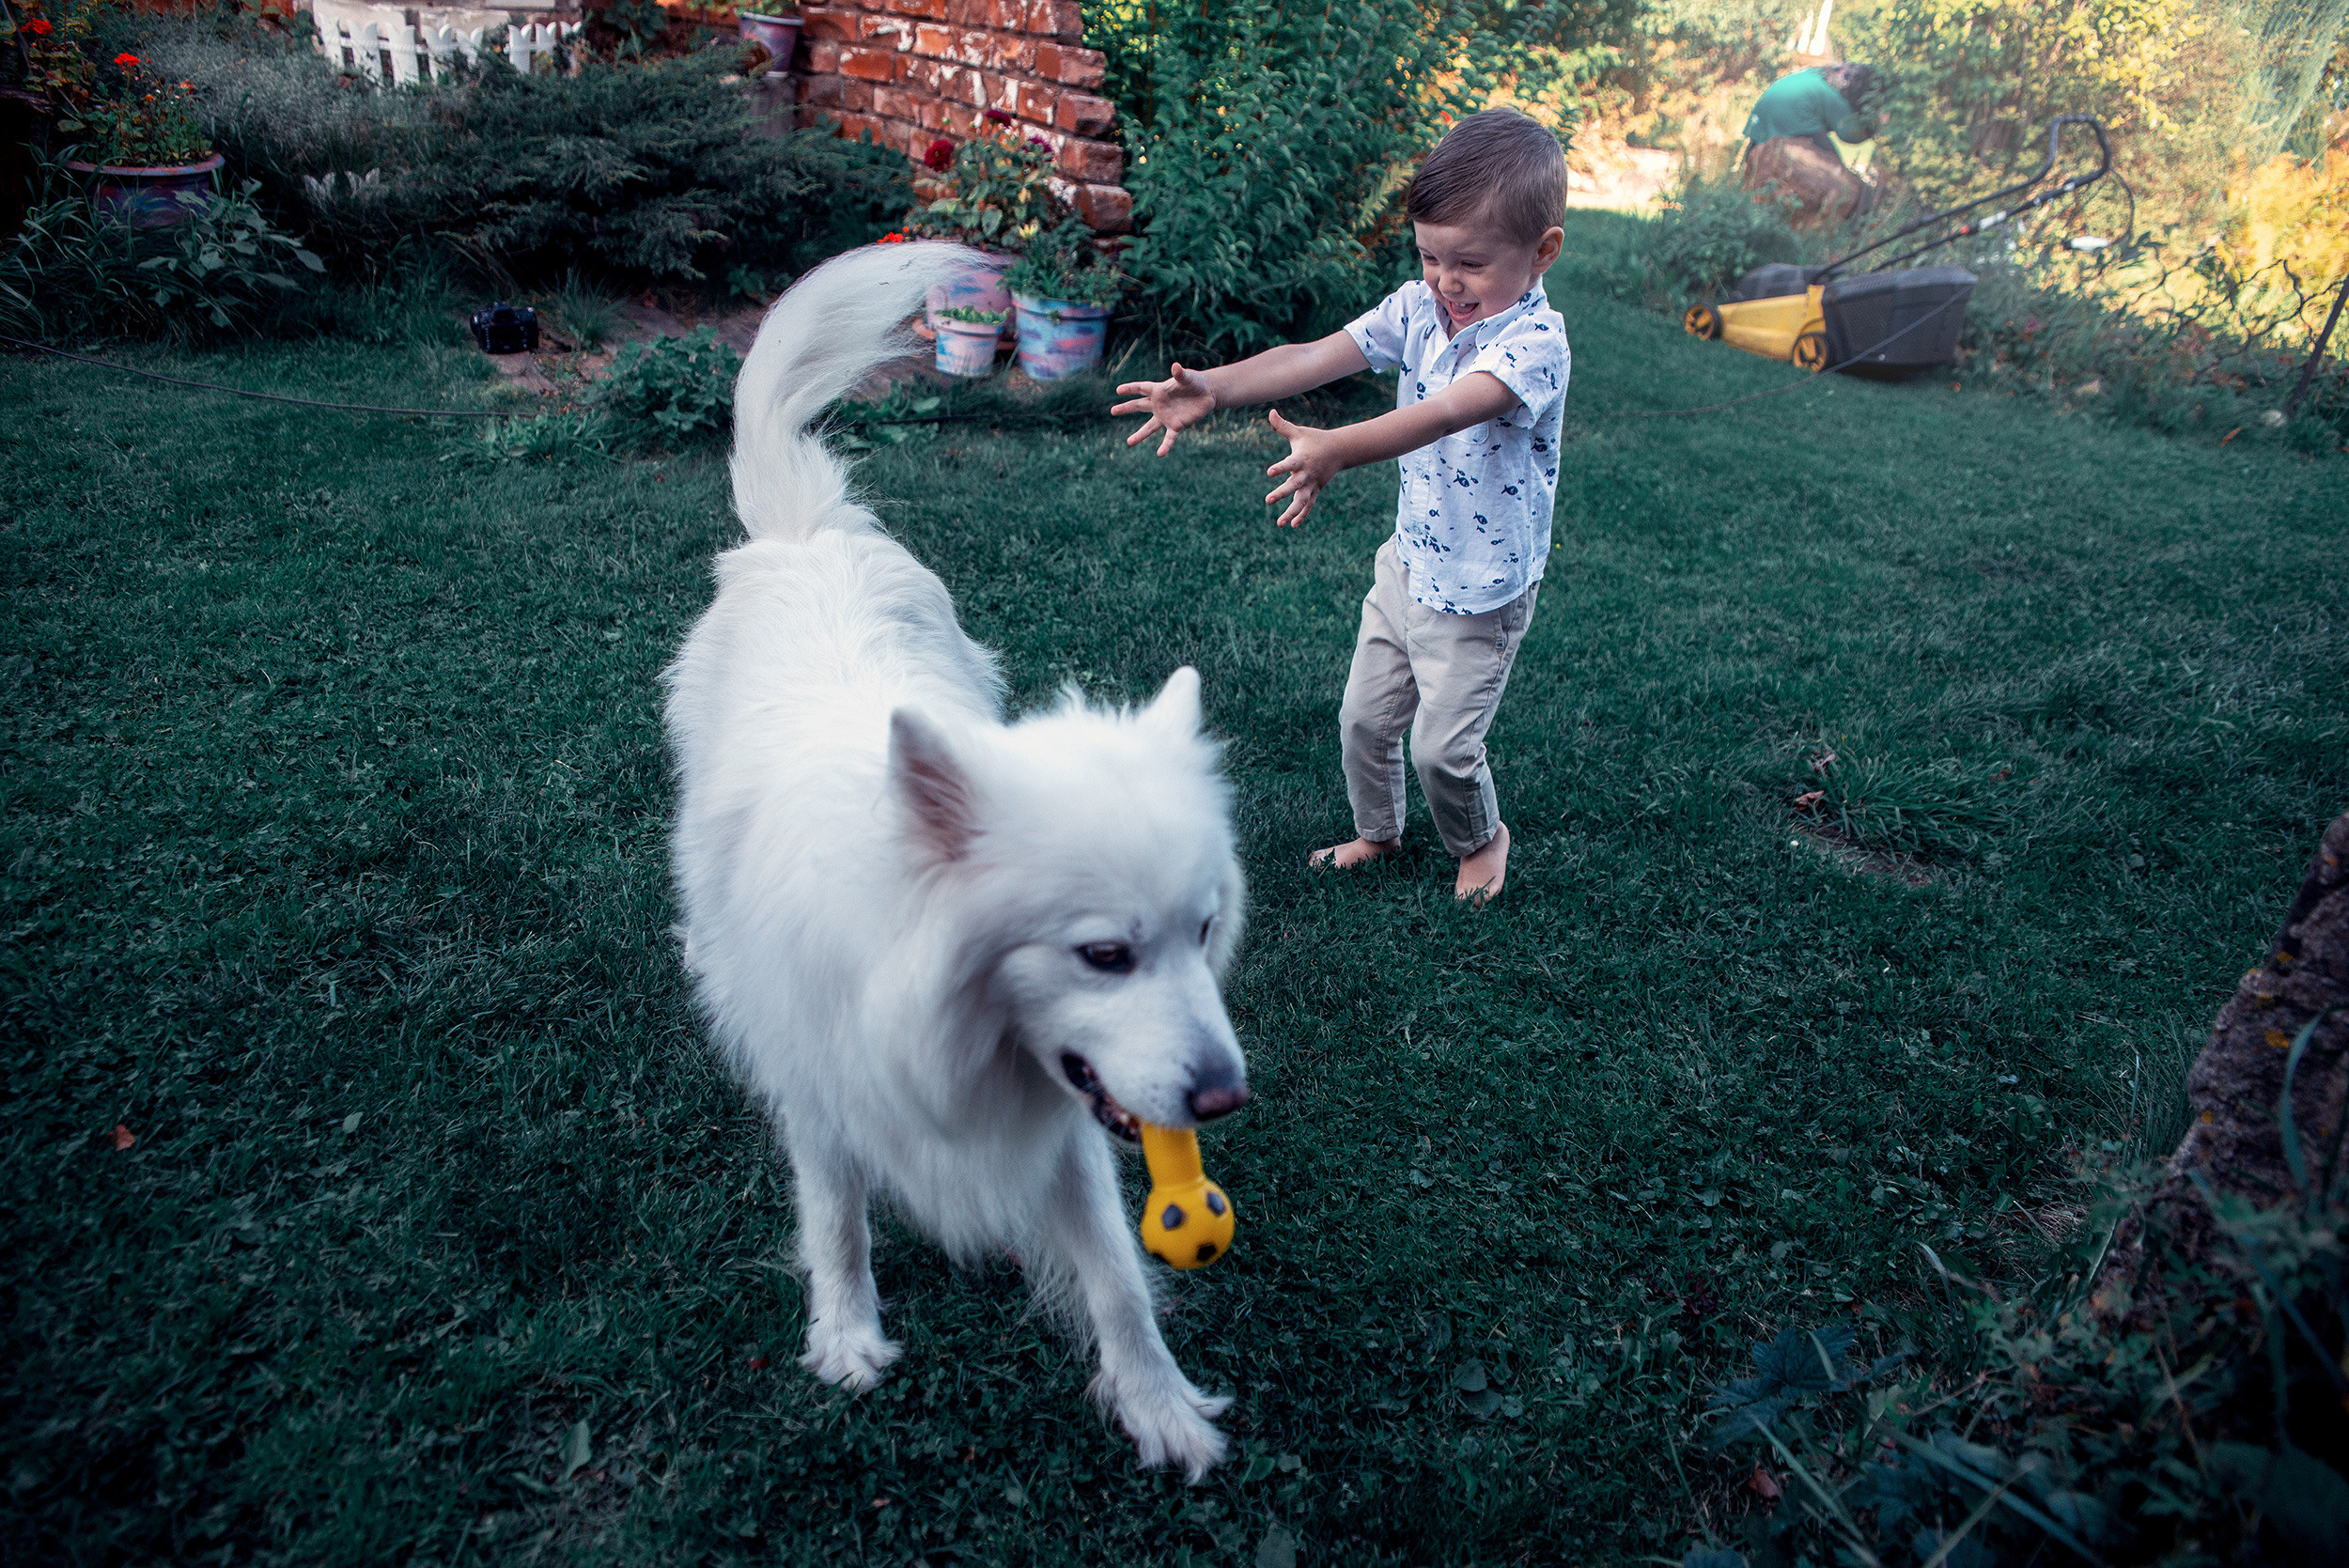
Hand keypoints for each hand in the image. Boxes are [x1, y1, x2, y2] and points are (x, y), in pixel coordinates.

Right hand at [1112, 363, 1217, 455]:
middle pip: (1139, 406)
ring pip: (1150, 427)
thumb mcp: (1188, 377)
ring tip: (1129, 443)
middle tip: (1112, 411)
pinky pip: (1169, 437)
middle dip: (1126, 408)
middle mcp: (1159, 404)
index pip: (1141, 388)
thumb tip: (1176, 366)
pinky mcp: (1176, 426)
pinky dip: (1165, 446)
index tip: (1118, 390)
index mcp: (1159, 390)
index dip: (1130, 388)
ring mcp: (1166, 416)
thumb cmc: (1194, 382)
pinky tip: (1160, 454)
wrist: (1206, 394)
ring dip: (1140, 435)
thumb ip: (1180, 374)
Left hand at [1263, 408, 1340, 527]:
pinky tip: (1291, 525)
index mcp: (1301, 459)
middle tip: (1268, 501)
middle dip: (1282, 493)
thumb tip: (1270, 412)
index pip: (1289, 464)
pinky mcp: (1315, 490)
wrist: (1339, 450)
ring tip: (1279, 523)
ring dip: (1291, 512)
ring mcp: (1312, 484)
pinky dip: (1301, 515)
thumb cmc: (1315, 439)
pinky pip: (1308, 505)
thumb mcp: (1299, 432)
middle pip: (1294, 486)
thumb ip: (1283, 425)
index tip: (1269, 472)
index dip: (1280, 468)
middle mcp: (1307, 474)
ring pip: (1302, 501)